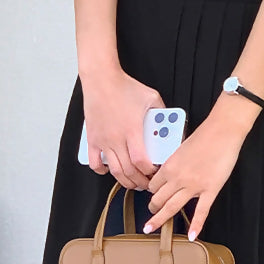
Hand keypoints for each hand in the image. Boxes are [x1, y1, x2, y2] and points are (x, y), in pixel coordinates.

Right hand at [81, 66, 161, 191]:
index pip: (142, 162)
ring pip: (114, 171)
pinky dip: (101, 171)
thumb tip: (170, 123)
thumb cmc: (125, 87)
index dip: (150, 172)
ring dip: (125, 181)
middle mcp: (117, 139)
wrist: (101, 80)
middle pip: (129, 171)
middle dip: (140, 181)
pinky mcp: (93, 139)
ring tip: (133, 182)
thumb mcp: (152, 97)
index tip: (155, 173)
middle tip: (146, 183)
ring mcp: (104, 141)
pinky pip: (95, 162)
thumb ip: (162, 112)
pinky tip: (108, 171)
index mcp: (133, 131)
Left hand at [142, 110, 247, 240]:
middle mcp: (178, 178)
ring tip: (153, 226)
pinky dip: (196, 225)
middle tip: (151, 213)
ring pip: (172, 207)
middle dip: (153, 208)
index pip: (153, 185)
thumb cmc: (204, 135)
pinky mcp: (210, 190)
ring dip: (160, 218)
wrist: (222, 131)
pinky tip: (192, 235)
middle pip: (158, 199)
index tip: (151, 196)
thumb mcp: (181, 147)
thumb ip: (174, 163)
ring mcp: (194, 186)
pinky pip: (201, 211)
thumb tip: (171, 172)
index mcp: (169, 166)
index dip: (151, 192)